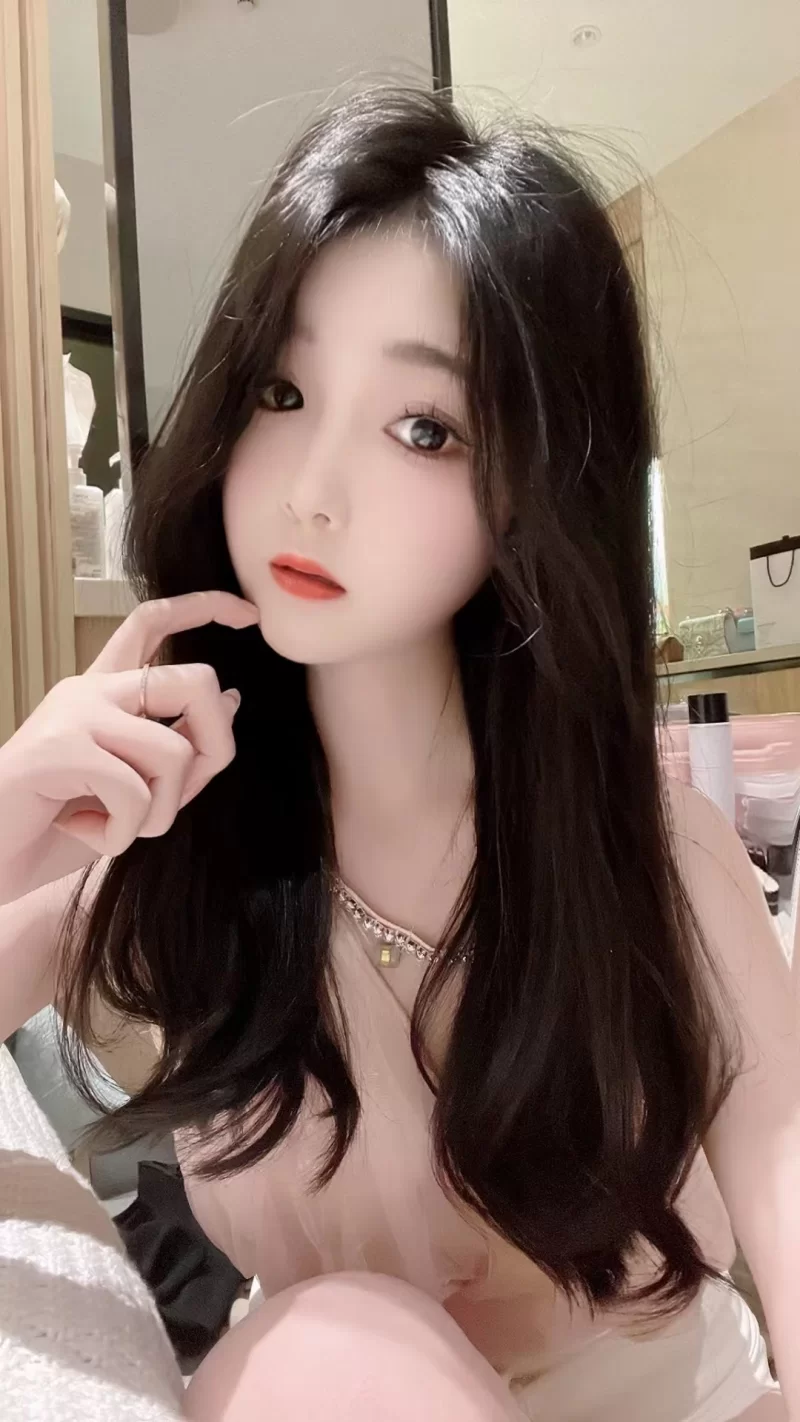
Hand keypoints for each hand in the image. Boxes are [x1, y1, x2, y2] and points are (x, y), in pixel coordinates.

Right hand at [0, 591, 259, 904]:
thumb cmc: (54, 826)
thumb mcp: (134, 791)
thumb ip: (177, 750)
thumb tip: (230, 700)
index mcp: (105, 693)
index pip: (153, 623)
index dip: (203, 607)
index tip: (248, 615)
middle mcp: (91, 690)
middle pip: (194, 680)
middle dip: (216, 745)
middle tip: (185, 791)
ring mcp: (75, 714)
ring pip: (174, 752)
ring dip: (158, 813)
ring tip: (115, 827)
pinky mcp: (60, 748)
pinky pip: (135, 791)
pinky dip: (122, 833)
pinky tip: (85, 831)